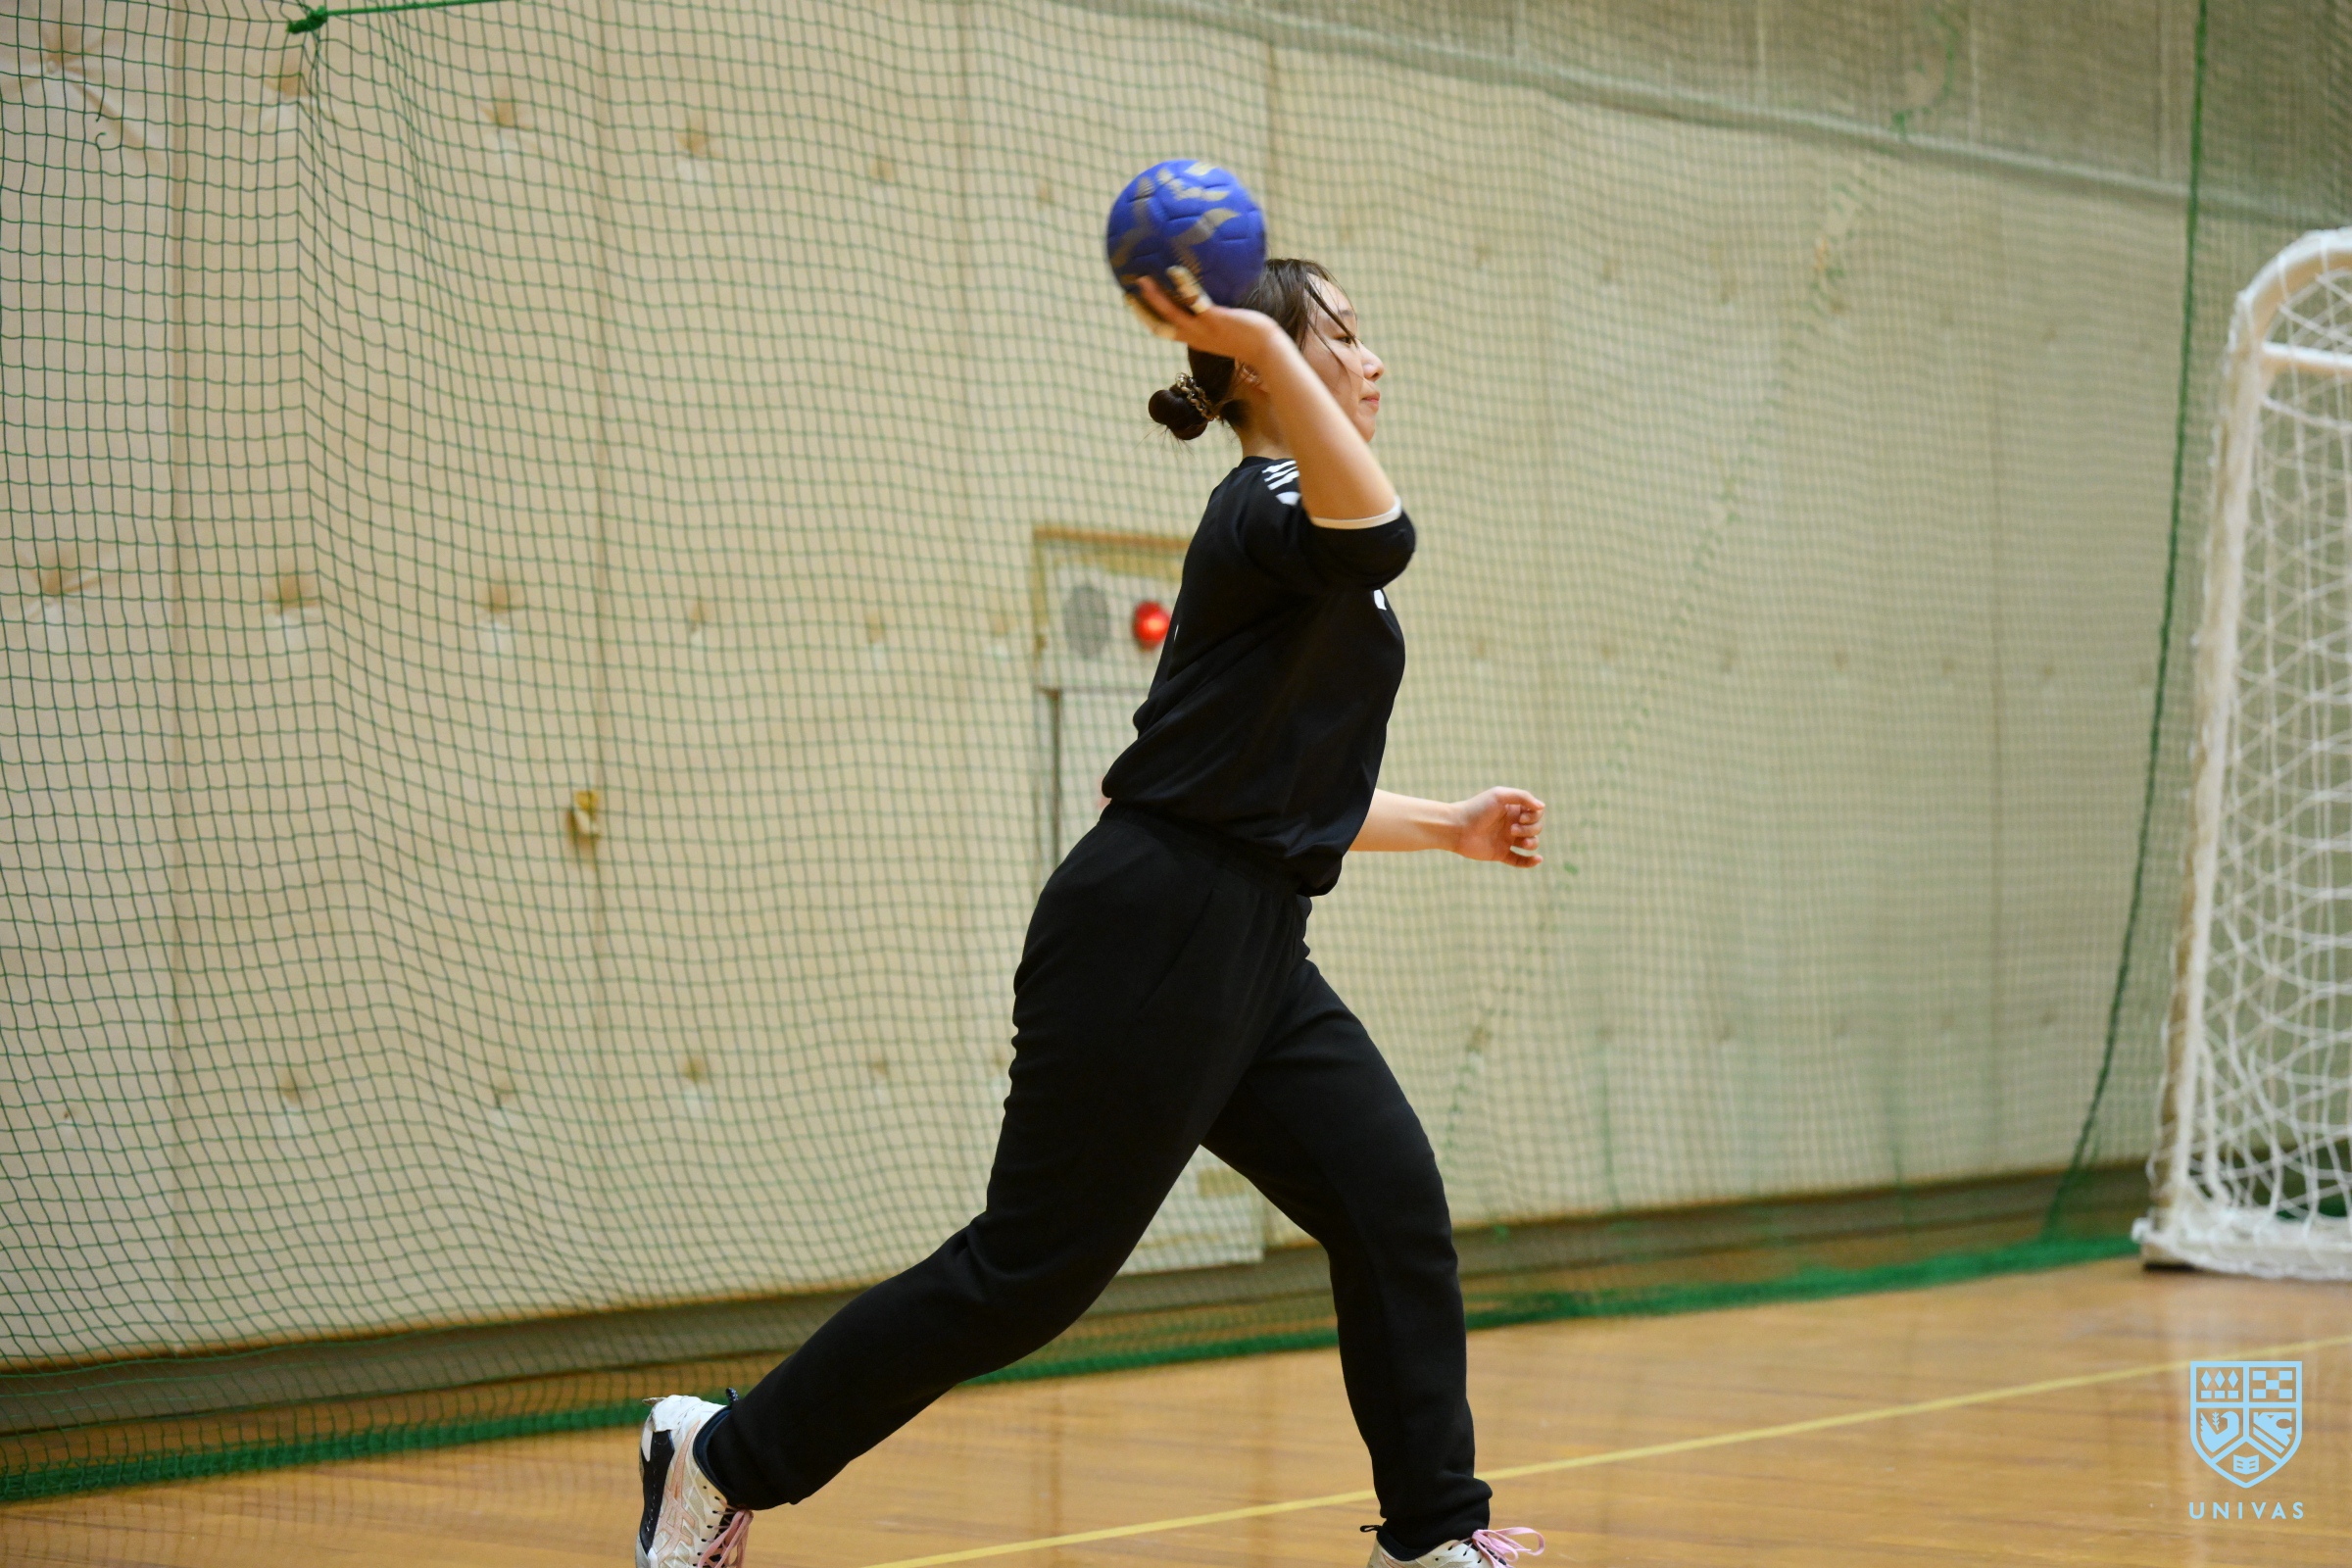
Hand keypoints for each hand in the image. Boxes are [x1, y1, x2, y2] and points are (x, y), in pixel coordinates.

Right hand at [1131, 275, 1285, 363]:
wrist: (1266, 348)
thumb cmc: (1250, 335)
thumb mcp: (1225, 326)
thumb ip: (1213, 314)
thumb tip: (1209, 295)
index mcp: (1194, 339)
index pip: (1163, 331)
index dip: (1147, 318)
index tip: (1134, 304)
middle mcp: (1194, 337)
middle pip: (1159, 326)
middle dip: (1142, 311)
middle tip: (1127, 292)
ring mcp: (1203, 329)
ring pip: (1171, 314)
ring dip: (1154, 297)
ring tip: (1142, 278)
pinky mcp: (1215, 319)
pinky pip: (1194, 302)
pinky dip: (1182, 286)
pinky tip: (1175, 271)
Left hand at [1452, 788, 1544, 867]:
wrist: (1456, 827)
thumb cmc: (1477, 808)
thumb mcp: (1500, 795)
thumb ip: (1522, 796)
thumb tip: (1542, 806)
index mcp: (1513, 809)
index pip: (1536, 813)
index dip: (1534, 816)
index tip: (1522, 816)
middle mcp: (1512, 824)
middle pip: (1536, 828)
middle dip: (1531, 829)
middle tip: (1512, 829)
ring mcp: (1506, 840)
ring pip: (1531, 843)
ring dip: (1531, 843)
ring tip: (1520, 842)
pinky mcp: (1500, 854)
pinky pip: (1519, 860)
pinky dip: (1530, 862)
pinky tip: (1538, 859)